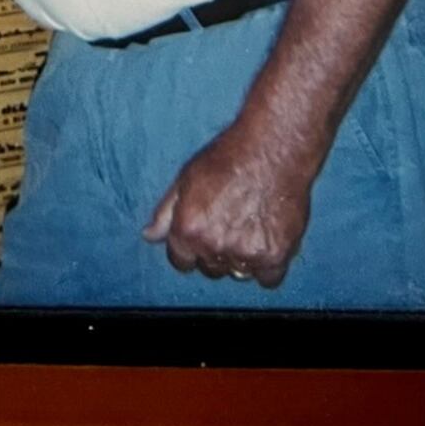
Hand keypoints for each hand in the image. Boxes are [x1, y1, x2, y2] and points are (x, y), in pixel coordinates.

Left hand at [143, 120, 313, 286]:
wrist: (274, 146)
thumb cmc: (229, 156)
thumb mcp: (187, 177)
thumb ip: (165, 213)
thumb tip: (149, 236)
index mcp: (188, 228)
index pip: (181, 261)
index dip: (191, 247)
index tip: (205, 232)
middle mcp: (214, 244)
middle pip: (211, 269)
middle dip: (216, 251)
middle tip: (231, 222)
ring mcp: (245, 253)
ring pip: (238, 273)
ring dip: (242, 258)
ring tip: (250, 224)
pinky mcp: (275, 256)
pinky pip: (267, 279)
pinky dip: (268, 265)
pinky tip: (267, 238)